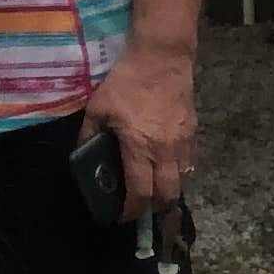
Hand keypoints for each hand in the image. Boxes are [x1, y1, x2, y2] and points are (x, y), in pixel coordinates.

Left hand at [101, 56, 199, 209]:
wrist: (162, 57)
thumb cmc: (127, 81)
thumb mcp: (98, 107)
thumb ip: (88, 135)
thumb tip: (81, 154)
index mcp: (140, 148)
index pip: (140, 193)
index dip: (131, 211)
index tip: (120, 216)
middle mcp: (166, 151)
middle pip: (168, 196)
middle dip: (155, 209)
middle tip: (140, 207)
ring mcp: (183, 142)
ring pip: (183, 181)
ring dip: (169, 191)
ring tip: (154, 189)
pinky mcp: (192, 132)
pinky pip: (189, 162)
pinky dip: (178, 172)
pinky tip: (166, 167)